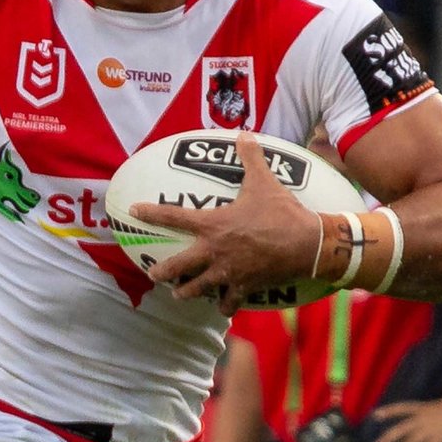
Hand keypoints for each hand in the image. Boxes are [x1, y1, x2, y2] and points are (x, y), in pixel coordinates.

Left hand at [131, 133, 323, 305]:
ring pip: (199, 289)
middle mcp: (214, 251)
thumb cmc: (282, 212)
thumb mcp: (264, 181)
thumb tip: (244, 133)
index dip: (151, 213)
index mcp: (213, 225)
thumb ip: (250, 158)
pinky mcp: (245, 287)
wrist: (307, 243)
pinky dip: (225, 305)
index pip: (174, 216)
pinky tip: (222, 307)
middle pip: (179, 266)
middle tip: (153, 274)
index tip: (134, 211)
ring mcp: (228, 272)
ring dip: (188, 292)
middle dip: (163, 272)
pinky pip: (230, 302)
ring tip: (181, 294)